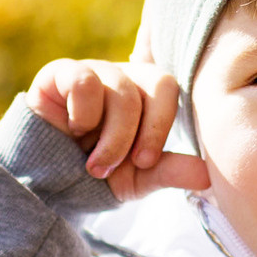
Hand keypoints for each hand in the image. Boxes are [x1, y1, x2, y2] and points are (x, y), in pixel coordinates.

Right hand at [27, 57, 209, 203]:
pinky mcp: (59, 73)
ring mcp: (93, 71)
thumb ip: (170, 171)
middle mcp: (124, 78)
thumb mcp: (137, 179)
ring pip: (121, 89)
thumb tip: (208, 176)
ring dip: (111, 136)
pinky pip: (84, 81)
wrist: (48, 185)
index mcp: (147, 96)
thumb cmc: (96, 175)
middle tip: (124, 163)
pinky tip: (71, 131)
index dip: (163, 124)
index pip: (171, 88)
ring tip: (94, 165)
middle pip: (157, 82)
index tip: (146, 161)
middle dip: (142, 132)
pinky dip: (81, 115)